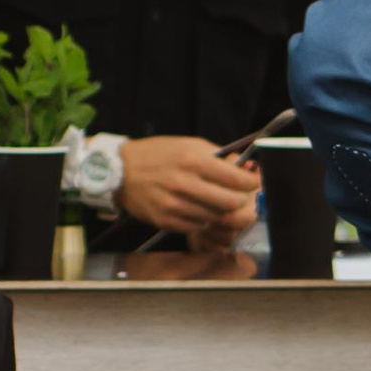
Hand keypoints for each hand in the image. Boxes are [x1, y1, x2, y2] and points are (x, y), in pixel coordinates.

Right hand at [118, 132, 260, 237]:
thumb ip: (218, 156)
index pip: (237, 180)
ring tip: (217, 201)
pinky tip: (198, 208)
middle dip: (241, 200)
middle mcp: (184, 184)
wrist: (118, 170)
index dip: (251, 183)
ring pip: (216, 217)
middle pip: (231, 203)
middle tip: (239, 196)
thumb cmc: (157, 154)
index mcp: (193, 160)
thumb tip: (244, 169)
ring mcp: (174, 205)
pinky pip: (198, 225)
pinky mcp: (166, 220)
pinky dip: (203, 218)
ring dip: (221, 210)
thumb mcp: (189, 144)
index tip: (252, 182)